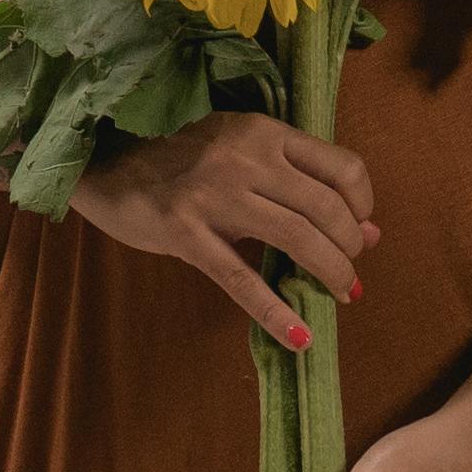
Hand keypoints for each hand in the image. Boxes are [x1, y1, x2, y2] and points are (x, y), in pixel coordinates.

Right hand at [72, 109, 375, 353]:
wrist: (103, 161)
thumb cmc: (177, 159)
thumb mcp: (239, 154)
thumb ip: (296, 182)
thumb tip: (369, 231)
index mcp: (262, 132)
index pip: (341, 166)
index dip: (363, 203)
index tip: (361, 228)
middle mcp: (245, 157)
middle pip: (325, 207)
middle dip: (349, 247)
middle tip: (351, 273)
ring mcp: (213, 195)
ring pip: (295, 237)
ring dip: (330, 272)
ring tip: (341, 294)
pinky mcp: (185, 232)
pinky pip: (241, 279)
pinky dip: (276, 313)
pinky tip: (299, 338)